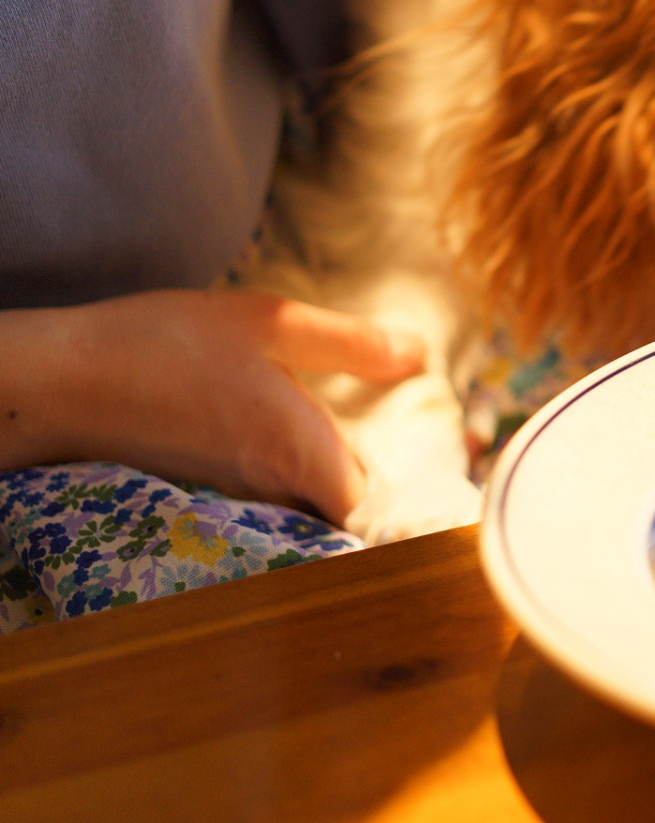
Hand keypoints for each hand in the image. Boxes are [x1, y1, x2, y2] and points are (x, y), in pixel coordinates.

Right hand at [0, 290, 424, 525]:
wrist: (61, 380)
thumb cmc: (167, 343)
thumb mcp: (271, 322)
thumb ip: (353, 344)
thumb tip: (420, 357)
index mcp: (301, 451)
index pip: (367, 505)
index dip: (390, 488)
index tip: (408, 464)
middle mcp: (271, 489)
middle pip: (335, 504)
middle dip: (355, 478)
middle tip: (372, 434)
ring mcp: (234, 499)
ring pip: (297, 500)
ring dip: (314, 476)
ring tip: (327, 432)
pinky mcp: (201, 494)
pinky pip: (258, 496)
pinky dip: (273, 475)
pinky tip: (266, 435)